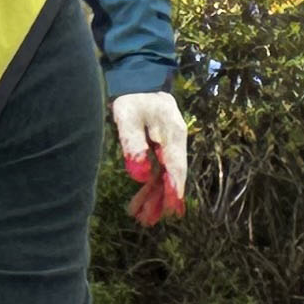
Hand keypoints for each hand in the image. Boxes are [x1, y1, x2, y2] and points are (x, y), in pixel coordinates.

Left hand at [111, 94, 190, 225]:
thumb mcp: (127, 118)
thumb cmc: (133, 98)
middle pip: (172, 176)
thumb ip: (133, 143)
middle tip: (149, 220)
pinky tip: (142, 202)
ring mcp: (169, 147)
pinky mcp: (160, 149)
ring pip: (164, 176)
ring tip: (142, 218)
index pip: (176, 167)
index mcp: (173, 134)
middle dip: (161, 199)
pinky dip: (150, 187)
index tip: (172, 209)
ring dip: (154, 197)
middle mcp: (175, 143)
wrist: (139, 82)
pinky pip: (158, 171)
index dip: (174, 189)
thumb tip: (140, 174)